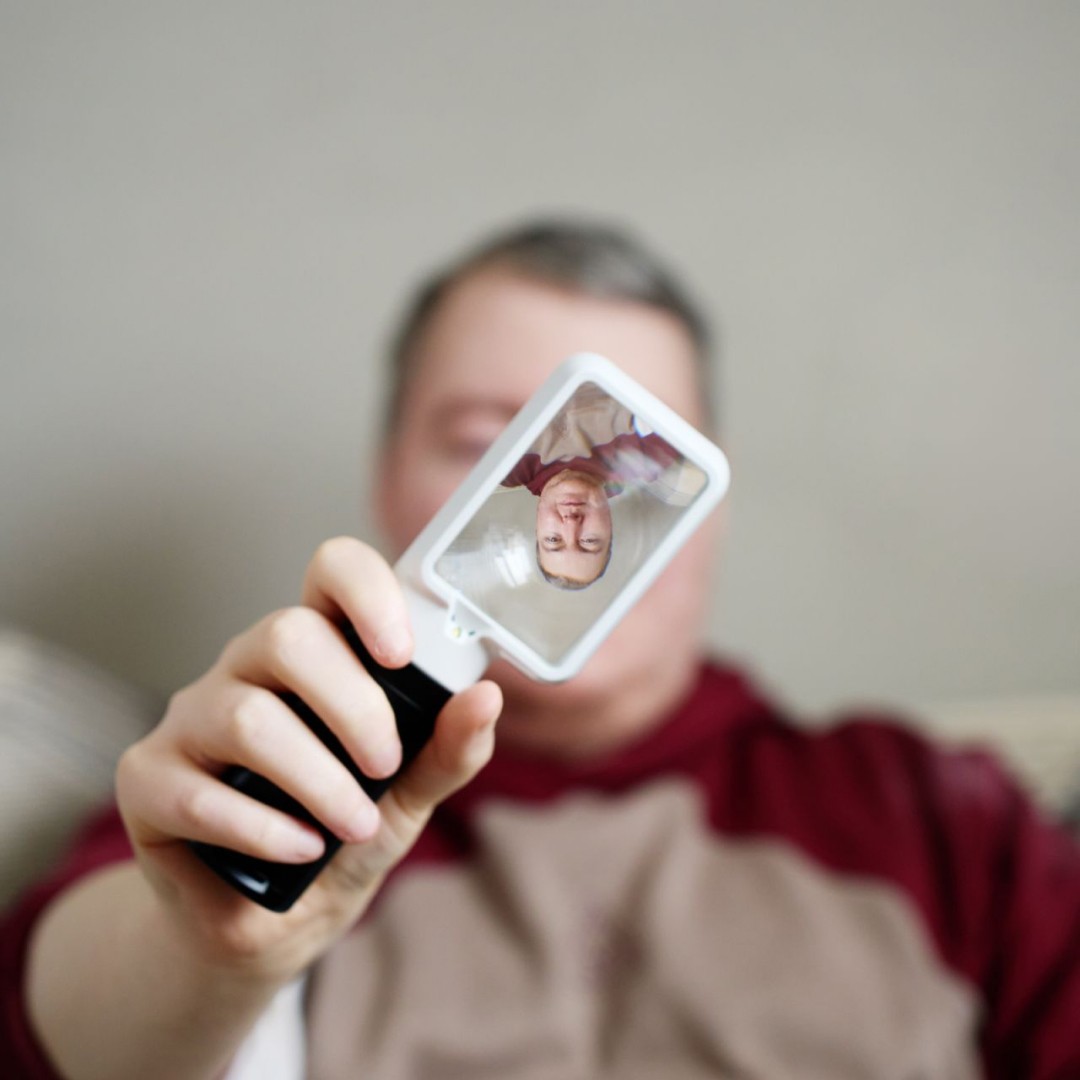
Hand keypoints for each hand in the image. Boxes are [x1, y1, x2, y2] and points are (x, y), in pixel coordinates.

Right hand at [115, 537, 501, 983]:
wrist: (274, 923)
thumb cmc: (343, 835)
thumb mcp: (410, 795)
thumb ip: (447, 748)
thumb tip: (486, 698)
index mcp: (317, 651)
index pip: (330, 572)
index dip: (366, 593)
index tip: (401, 654)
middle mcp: (247, 667)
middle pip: (286, 636)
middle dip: (353, 707)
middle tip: (384, 766)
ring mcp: (191, 718)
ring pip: (248, 717)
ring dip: (318, 780)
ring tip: (353, 826)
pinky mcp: (148, 779)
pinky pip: (199, 793)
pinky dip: (265, 828)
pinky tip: (299, 850)